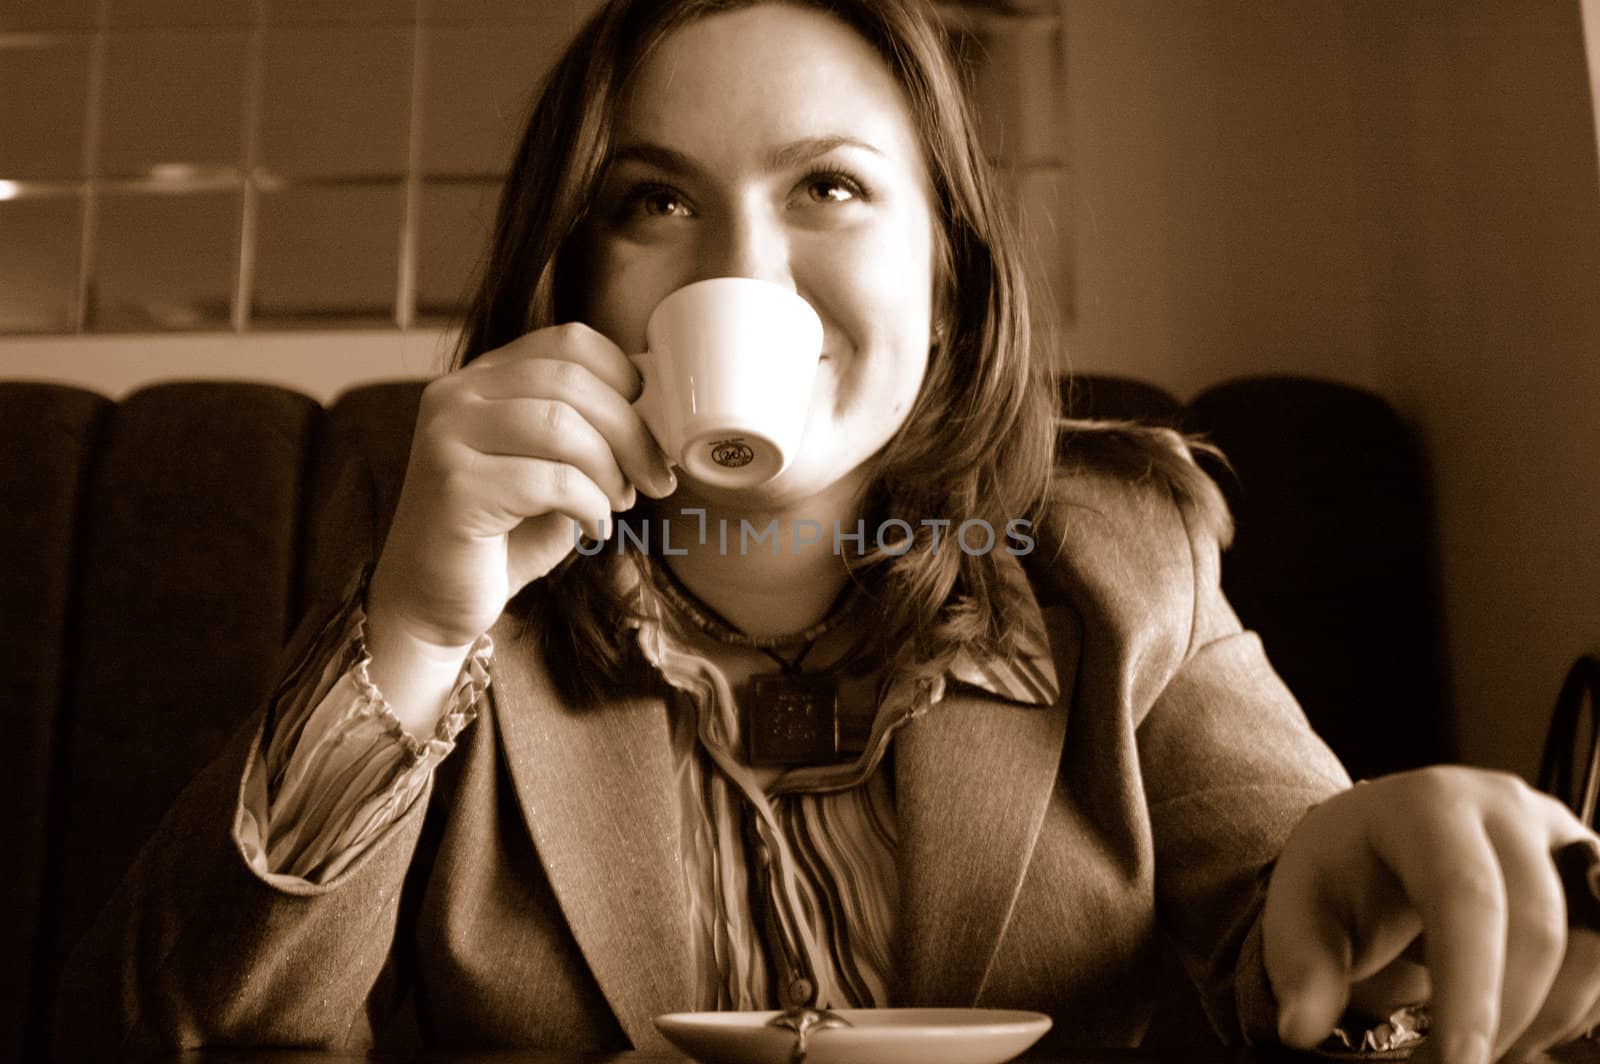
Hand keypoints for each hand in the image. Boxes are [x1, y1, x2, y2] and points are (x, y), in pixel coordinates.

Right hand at [368, 323, 676, 655]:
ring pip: (562, 425)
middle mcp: (456, 395)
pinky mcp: (454, 487)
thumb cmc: (503, 539)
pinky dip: (590, 506)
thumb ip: (591, 434)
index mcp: (482, 379)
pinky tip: (592, 529)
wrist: (432, 604)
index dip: (625, 380)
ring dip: (611, 468)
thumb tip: (662, 411)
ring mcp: (447, 437)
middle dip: (632, 430)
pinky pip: (551, 481)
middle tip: (655, 477)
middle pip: (571, 380)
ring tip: (619, 502)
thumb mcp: (555, 472)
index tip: (654, 427)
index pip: (569, 342)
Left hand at [1263, 766, 1599, 1062]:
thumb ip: (1302, 967)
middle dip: (1506, 1016)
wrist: (1379, 839)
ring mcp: (1559, 834)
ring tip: (1485, 1049)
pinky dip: (1577, 1004)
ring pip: (1590, 943)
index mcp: (1428, 804)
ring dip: (1549, 1017)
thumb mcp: (1300, 909)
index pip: (1465, 897)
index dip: (1471, 989)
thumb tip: (1299, 1027)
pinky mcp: (1591, 869)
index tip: (1459, 1063)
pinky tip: (1524, 1024)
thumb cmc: (1341, 872)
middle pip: (1537, 926)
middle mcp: (1506, 806)